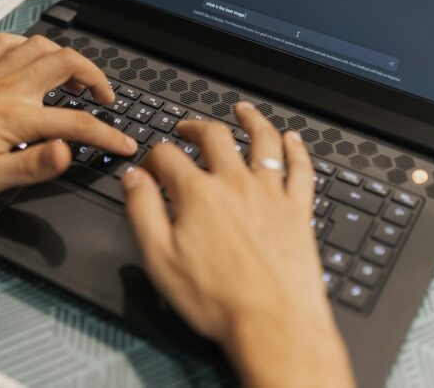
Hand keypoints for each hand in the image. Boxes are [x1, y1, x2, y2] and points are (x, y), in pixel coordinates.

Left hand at [0, 33, 136, 196]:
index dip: (109, 134)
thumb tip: (67, 153)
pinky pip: (8, 43)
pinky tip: (31, 58)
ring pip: (42, 46)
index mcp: (15, 117)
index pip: (77, 123)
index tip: (125, 143)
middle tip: (107, 100)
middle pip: (68, 64)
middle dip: (98, 78)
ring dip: (68, 57)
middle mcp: (7, 88)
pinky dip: (28, 45)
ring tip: (78, 79)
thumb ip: (31, 165)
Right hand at [121, 103, 354, 387]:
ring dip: (251, 120)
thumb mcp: (160, 258)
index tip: (149, 165)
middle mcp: (235, 184)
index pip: (167, 155)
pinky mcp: (298, 210)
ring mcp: (270, 194)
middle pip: (214, 136)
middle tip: (187, 128)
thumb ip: (143, 210)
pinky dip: (297, 149)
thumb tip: (133, 177)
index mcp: (198, 194)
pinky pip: (300, 169)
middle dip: (195, 126)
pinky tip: (293, 139)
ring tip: (242, 109)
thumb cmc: (217, 300)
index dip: (153, 155)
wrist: (272, 324)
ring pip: (262, 141)